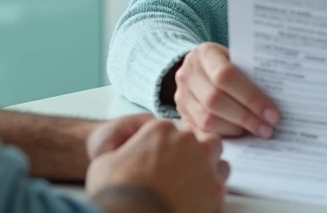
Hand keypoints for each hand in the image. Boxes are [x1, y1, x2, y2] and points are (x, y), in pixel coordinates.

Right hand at [86, 118, 227, 212]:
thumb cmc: (116, 194)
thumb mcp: (104, 162)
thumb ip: (121, 150)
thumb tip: (125, 156)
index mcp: (160, 130)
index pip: (174, 129)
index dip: (170, 144)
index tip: (165, 157)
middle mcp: (187, 141)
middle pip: (200, 138)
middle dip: (195, 150)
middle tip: (182, 168)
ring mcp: (204, 163)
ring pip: (217, 157)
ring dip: (208, 166)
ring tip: (192, 183)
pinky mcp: (215, 189)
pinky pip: (222, 183)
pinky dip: (212, 190)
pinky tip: (198, 198)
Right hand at [174, 42, 280, 138]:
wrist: (199, 68)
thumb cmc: (228, 64)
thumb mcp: (238, 60)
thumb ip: (251, 74)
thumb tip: (280, 99)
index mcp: (205, 53)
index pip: (226, 75)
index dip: (251, 97)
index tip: (273, 113)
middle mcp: (188, 73)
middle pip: (215, 100)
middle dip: (246, 117)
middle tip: (268, 128)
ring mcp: (181, 95)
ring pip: (207, 119)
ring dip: (235, 129)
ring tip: (256, 132)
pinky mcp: (181, 115)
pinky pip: (202, 131)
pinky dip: (223, 135)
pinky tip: (240, 136)